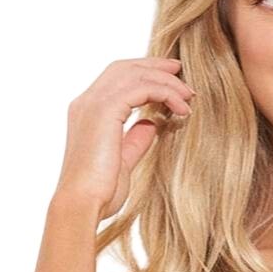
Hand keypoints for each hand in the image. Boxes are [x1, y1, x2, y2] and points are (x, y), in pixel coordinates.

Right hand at [53, 56, 194, 221]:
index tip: (171, 79)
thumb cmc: (101, 191)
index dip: (144, 73)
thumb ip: (136, 139)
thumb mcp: (124, 160)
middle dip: (155, 67)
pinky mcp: (105, 111)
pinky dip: (165, 93)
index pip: (116, 79)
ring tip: (189, 96)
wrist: (83, 204)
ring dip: (166, 82)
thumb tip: (152, 123)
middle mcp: (87, 103)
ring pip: (135, 74)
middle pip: (124, 68)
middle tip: (182, 73)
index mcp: (88, 112)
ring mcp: (93, 104)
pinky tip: (181, 109)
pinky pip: (141, 88)